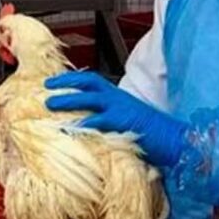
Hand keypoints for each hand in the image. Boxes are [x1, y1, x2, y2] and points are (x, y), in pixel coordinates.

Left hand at [45, 71, 188, 166]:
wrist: (174, 139)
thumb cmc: (152, 134)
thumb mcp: (128, 120)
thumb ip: (109, 119)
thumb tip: (87, 125)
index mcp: (118, 96)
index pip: (91, 80)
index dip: (71, 79)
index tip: (53, 82)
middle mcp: (118, 98)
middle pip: (87, 83)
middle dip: (65, 84)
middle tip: (45, 90)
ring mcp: (120, 109)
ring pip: (89, 99)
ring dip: (68, 100)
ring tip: (50, 105)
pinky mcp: (123, 123)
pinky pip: (98, 122)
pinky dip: (82, 125)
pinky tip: (69, 129)